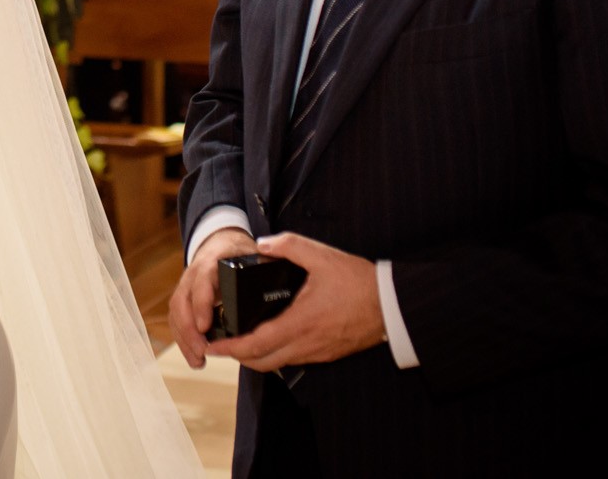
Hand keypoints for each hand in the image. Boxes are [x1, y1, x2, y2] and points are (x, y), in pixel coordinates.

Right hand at [168, 226, 258, 367]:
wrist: (220, 241)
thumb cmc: (239, 251)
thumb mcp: (253, 253)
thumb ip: (264, 266)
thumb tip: (279, 286)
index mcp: (212, 261)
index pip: (201, 281)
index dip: (201, 303)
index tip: (205, 326)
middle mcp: (194, 273)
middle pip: (182, 302)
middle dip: (189, 330)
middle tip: (203, 352)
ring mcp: (186, 286)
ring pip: (176, 312)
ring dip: (184, 338)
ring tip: (198, 361)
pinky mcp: (184, 298)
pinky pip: (177, 318)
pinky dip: (183, 338)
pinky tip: (194, 356)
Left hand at [205, 232, 386, 372]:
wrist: (393, 306)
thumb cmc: (359, 282)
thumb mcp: (322, 256)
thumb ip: (289, 246)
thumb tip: (262, 243)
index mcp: (300, 322)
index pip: (257, 344)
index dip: (231, 347)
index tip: (213, 343)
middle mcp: (306, 344)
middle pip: (262, 362)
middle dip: (237, 356)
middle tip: (219, 344)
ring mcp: (317, 352)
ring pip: (277, 364)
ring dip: (255, 357)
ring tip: (239, 341)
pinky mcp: (327, 353)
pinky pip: (293, 360)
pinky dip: (274, 355)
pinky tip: (269, 339)